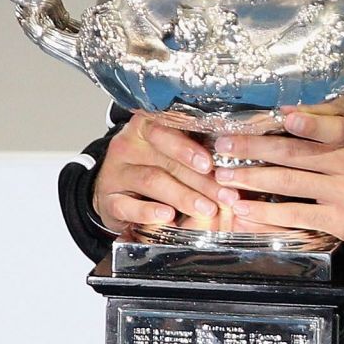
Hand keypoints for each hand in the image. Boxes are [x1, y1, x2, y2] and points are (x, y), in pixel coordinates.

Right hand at [92, 113, 225, 232]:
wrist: (115, 191)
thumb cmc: (155, 167)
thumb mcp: (173, 154)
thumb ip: (197, 153)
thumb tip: (235, 163)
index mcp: (147, 127)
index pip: (168, 130)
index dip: (190, 148)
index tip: (211, 164)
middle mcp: (129, 145)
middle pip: (166, 159)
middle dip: (200, 179)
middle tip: (224, 195)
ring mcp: (116, 172)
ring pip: (152, 180)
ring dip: (183, 196)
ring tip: (206, 209)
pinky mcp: (108, 199)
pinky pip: (126, 205)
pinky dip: (148, 212)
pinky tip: (166, 216)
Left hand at [210, 99, 343, 263]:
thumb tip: (327, 94)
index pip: (330, 125)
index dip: (303, 121)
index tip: (275, 116)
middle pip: (295, 153)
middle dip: (254, 148)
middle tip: (223, 145)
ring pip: (289, 183)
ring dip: (251, 179)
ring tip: (222, 176)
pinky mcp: (341, 222)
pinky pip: (297, 216)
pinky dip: (267, 214)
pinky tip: (244, 210)